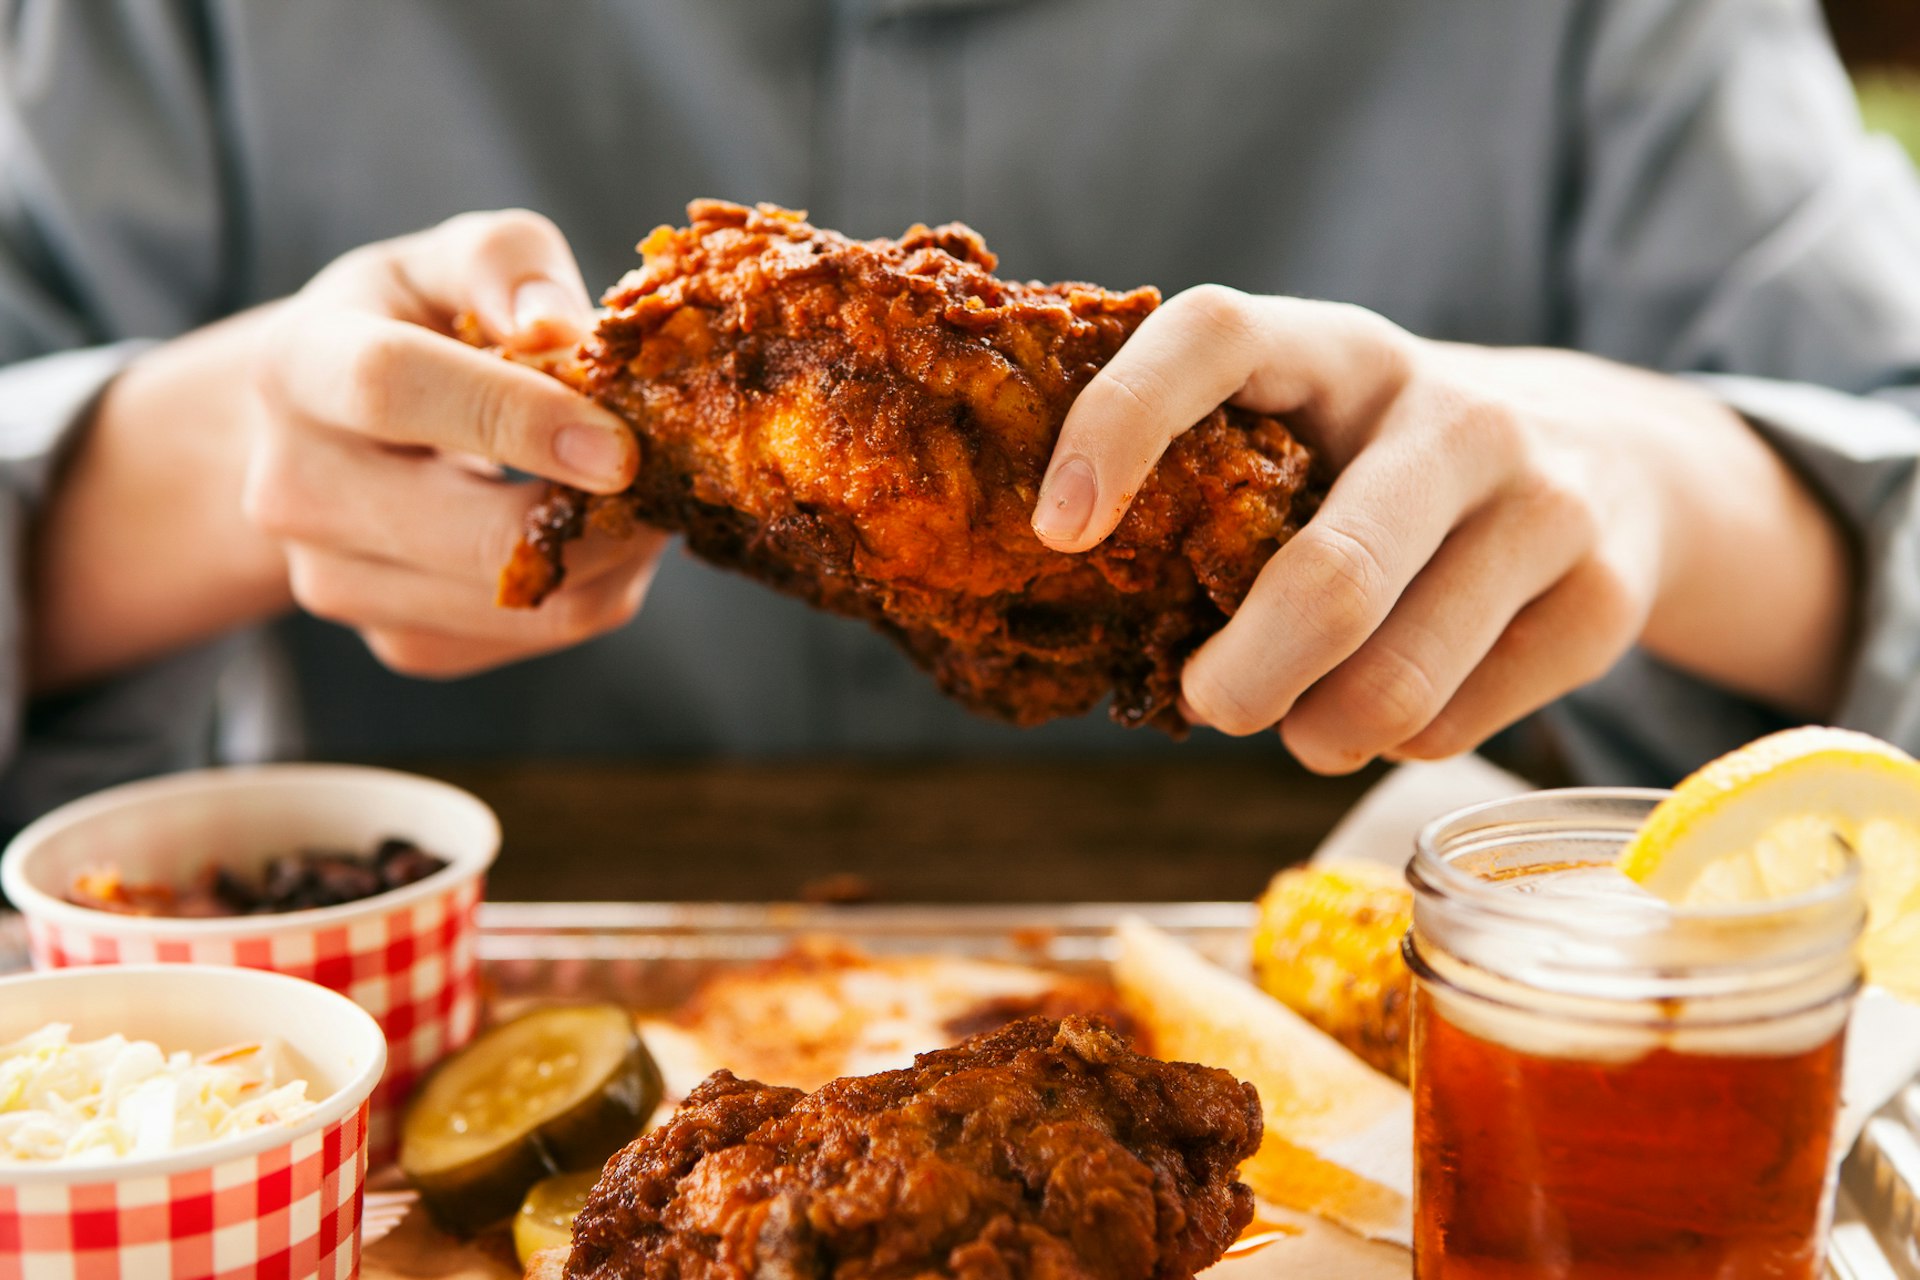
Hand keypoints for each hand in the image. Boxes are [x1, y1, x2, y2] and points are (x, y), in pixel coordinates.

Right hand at [241, 209, 661, 676]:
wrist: (324, 430)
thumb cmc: (408, 326)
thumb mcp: (448, 261)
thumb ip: (506, 264)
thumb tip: (562, 329)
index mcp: (300, 364)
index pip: (393, 389)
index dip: (516, 417)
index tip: (621, 446)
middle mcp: (295, 487)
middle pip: (469, 536)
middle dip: (596, 515)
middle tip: (671, 475)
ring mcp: (337, 580)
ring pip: (519, 602)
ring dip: (610, 555)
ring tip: (638, 495)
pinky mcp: (397, 640)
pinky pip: (528, 638)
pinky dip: (591, 591)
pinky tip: (596, 535)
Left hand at [1031, 287, 1852, 771]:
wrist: (1614, 463)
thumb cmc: (1393, 466)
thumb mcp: (1317, 428)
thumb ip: (1219, 478)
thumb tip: (1081, 604)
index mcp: (1342, 349)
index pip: (1216, 335)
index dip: (1122, 421)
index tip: (1058, 531)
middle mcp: (1455, 413)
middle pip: (1330, 579)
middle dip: (1240, 678)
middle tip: (1204, 703)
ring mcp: (1547, 502)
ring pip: (1396, 680)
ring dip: (1316, 733)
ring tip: (1299, 728)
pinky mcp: (1604, 597)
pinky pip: (1458, 721)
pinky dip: (1396, 744)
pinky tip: (1392, 712)